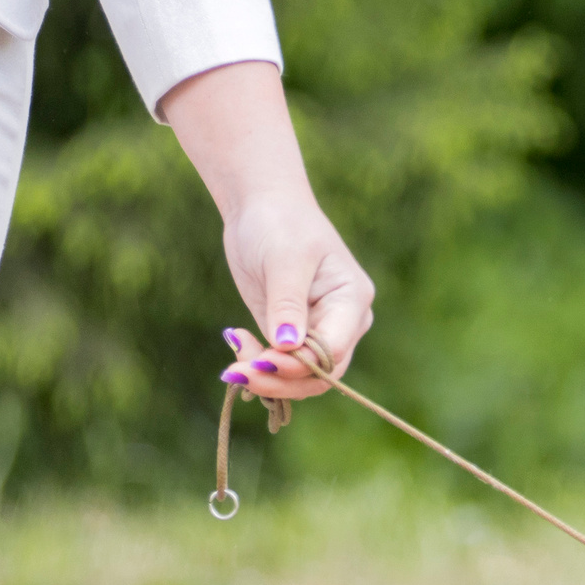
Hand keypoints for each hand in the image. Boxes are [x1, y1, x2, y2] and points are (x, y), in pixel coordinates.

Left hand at [214, 194, 372, 399]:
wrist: (263, 205)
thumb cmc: (280, 222)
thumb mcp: (284, 259)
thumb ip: (287, 305)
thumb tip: (288, 346)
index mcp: (351, 302)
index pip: (332, 350)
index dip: (299, 364)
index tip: (261, 359)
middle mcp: (343, 323)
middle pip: (320, 372)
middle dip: (280, 378)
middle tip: (237, 372)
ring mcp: (320, 331)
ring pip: (301, 375)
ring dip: (266, 376)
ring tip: (233, 363)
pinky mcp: (294, 333)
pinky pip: (283, 364)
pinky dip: (259, 362)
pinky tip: (236, 341)